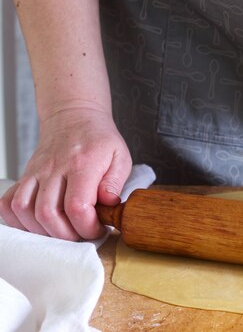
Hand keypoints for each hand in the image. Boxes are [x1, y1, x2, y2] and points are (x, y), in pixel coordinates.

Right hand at [0, 107, 131, 240]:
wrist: (74, 118)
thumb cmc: (99, 140)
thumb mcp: (120, 156)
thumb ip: (115, 182)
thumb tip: (109, 204)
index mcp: (82, 164)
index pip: (76, 206)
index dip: (87, 227)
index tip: (98, 229)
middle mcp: (55, 168)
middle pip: (48, 214)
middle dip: (66, 235)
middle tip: (82, 234)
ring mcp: (36, 172)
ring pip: (25, 210)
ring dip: (43, 230)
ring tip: (64, 231)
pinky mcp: (25, 176)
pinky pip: (8, 202)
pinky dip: (18, 220)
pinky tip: (38, 223)